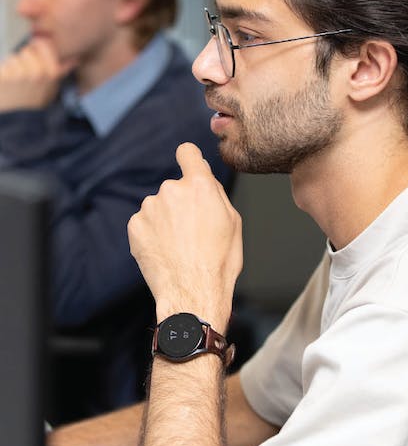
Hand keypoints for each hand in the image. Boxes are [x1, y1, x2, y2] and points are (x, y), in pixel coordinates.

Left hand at [0, 38, 77, 110]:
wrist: (21, 120)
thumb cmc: (38, 102)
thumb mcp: (54, 87)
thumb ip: (62, 71)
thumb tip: (75, 58)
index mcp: (52, 72)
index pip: (44, 44)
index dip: (39, 46)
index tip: (37, 50)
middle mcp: (37, 71)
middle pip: (27, 50)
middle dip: (26, 58)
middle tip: (27, 73)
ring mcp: (19, 74)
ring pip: (14, 57)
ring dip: (14, 66)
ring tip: (17, 81)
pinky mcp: (4, 77)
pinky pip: (4, 66)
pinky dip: (4, 73)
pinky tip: (9, 85)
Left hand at [128, 143, 241, 329]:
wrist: (192, 293)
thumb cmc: (219, 261)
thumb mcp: (233, 221)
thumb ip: (215, 192)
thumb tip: (204, 174)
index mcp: (200, 185)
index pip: (187, 152)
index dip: (189, 159)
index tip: (189, 166)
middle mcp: (171, 189)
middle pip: (176, 187)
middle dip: (182, 203)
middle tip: (193, 231)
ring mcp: (150, 207)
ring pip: (160, 206)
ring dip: (166, 219)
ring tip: (179, 246)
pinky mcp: (135, 225)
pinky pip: (145, 222)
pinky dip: (153, 233)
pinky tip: (165, 251)